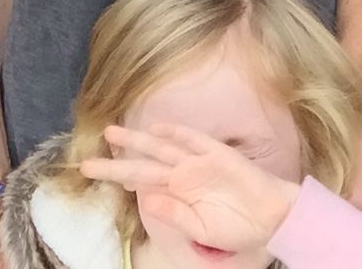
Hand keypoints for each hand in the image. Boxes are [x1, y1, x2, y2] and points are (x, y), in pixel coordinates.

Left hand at [80, 123, 299, 254]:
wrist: (273, 218)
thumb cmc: (238, 227)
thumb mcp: (202, 231)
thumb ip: (175, 214)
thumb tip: (146, 200)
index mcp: (178, 192)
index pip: (141, 181)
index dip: (118, 175)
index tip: (92, 170)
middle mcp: (183, 174)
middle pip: (144, 163)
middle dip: (117, 159)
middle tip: (89, 155)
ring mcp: (199, 162)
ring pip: (162, 147)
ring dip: (137, 140)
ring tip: (112, 132)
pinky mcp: (217, 154)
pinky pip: (194, 140)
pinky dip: (176, 133)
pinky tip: (157, 129)